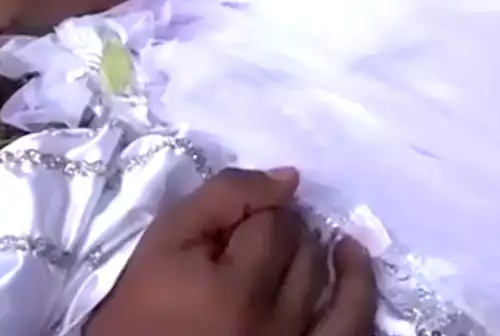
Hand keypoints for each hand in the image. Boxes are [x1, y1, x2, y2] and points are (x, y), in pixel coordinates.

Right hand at [85, 167, 376, 335]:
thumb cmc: (139, 307)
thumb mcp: (163, 242)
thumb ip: (222, 199)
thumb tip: (287, 178)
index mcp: (236, 289)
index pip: (274, 222)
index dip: (258, 208)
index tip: (236, 217)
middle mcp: (276, 323)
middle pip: (306, 251)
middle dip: (289, 229)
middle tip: (262, 230)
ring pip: (339, 290)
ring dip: (333, 255)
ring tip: (334, 240)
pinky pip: (353, 330)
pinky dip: (360, 295)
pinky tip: (353, 267)